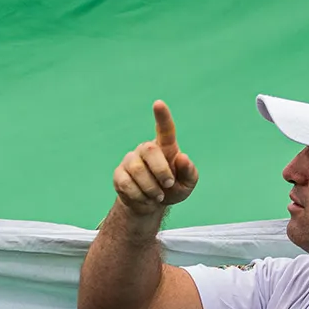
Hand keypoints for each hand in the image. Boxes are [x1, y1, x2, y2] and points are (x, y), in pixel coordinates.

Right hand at [112, 100, 199, 216]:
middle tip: (168, 185)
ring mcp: (130, 160)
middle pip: (150, 150)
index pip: (165, 129)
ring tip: (157, 196)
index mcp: (166, 148)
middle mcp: (146, 149)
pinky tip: (144, 198)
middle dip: (161, 171)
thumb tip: (182, 158)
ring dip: (151, 188)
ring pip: (137, 170)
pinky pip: (126, 183)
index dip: (162, 117)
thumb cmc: (171, 190)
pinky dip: (139, 196)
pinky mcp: (119, 173)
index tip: (158, 103)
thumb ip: (189, 172)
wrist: (150, 205)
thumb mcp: (187, 185)